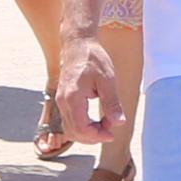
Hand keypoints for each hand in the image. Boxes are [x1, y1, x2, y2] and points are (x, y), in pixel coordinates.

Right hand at [53, 27, 125, 141]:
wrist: (77, 44)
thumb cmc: (93, 58)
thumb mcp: (107, 80)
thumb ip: (112, 103)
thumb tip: (119, 123)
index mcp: (73, 97)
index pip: (82, 129)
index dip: (98, 136)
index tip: (112, 133)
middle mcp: (63, 102)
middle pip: (74, 133)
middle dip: (94, 136)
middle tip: (111, 128)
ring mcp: (61, 101)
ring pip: (70, 130)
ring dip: (87, 133)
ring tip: (105, 124)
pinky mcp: (63, 100)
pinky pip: (69, 122)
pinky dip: (82, 127)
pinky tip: (96, 120)